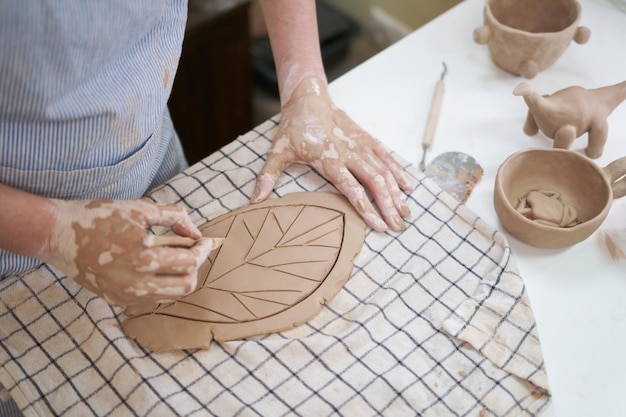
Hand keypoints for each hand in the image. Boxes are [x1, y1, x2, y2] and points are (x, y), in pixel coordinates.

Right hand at [39, 199, 220, 306]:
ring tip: (178, 258)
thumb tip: (195, 229)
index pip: (190, 261)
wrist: (58, 234)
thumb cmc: (99, 217)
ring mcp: (126, 296)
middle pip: (186, 284)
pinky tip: (158, 267)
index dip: (203, 250)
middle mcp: (136, 282)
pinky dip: (163, 284)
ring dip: (182, 277)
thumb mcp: (140, 209)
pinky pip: (152, 299)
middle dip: (196, 266)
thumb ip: (173, 217)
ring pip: (171, 295)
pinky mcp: (117, 301)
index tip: (205, 241)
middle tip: (195, 250)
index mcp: (144, 257)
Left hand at [251, 76, 413, 231]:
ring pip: (384, 171)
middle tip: (397, 227)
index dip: (366, 208)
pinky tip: (407, 187)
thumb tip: (254, 201)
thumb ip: (267, 177)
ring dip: (397, 193)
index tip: (378, 225)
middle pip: (374, 182)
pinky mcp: (367, 139)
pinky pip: (386, 157)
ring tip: (406, 213)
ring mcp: (361, 145)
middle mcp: (350, 153)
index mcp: (330, 159)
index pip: (351, 188)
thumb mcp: (277, 152)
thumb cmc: (294, 128)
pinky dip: (398, 172)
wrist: (309, 99)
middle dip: (388, 206)